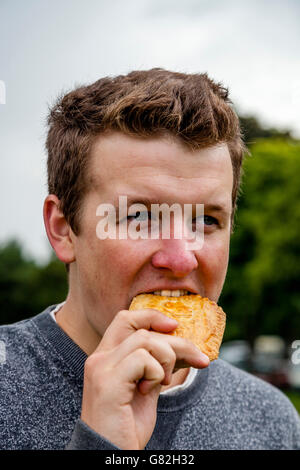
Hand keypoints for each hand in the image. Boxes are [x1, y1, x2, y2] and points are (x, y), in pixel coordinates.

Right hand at [80, 308, 208, 449]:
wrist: (109, 455)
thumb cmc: (127, 426)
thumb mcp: (146, 388)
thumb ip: (155, 366)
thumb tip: (183, 346)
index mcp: (106, 357)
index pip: (126, 319)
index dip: (152, 317)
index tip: (175, 326)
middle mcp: (99, 358)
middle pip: (141, 327)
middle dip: (177, 341)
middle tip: (199, 359)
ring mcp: (101, 368)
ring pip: (145, 340)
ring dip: (167, 359)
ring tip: (164, 382)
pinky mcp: (107, 382)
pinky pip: (143, 359)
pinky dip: (156, 372)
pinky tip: (150, 390)